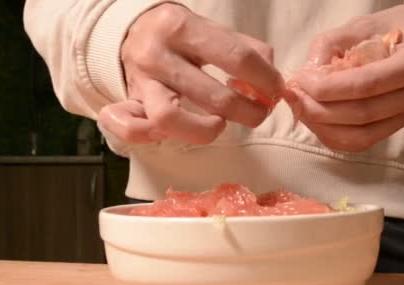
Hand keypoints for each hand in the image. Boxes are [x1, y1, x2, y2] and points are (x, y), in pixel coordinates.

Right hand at [98, 3, 283, 144]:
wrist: (130, 32)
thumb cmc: (179, 36)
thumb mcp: (210, 28)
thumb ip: (245, 47)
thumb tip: (272, 77)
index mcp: (182, 27)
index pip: (237, 58)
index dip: (266, 79)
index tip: (276, 90)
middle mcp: (157, 55)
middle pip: (214, 97)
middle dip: (249, 112)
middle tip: (258, 113)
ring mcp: (140, 83)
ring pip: (169, 119)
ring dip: (205, 130)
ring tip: (219, 124)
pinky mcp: (127, 105)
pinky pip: (132, 130)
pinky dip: (154, 137)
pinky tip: (178, 131)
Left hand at [286, 5, 403, 151]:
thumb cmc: (394, 27)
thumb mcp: (363, 23)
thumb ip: (332, 45)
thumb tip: (306, 76)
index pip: (367, 83)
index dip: (329, 87)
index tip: (301, 81)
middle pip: (363, 114)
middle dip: (321, 109)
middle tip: (294, 96)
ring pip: (362, 135)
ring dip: (324, 126)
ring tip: (301, 108)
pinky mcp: (401, 126)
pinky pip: (364, 141)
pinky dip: (334, 134)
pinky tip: (316, 120)